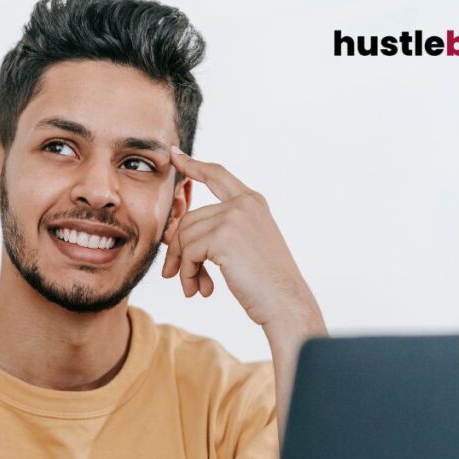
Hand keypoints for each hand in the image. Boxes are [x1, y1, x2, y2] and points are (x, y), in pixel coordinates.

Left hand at [162, 147, 318, 328]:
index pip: (217, 175)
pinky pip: (188, 252)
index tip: (175, 156)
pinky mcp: (223, 236)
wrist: (285, 302)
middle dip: (179, 251)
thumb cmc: (265, 283)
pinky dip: (188, 274)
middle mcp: (244, 204)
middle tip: (177, 277)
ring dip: (184, 267)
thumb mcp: (243, 248)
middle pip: (189, 219)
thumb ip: (216, 232)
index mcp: (252, 202)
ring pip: (185, 237)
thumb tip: (173, 232)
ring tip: (193, 288)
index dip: (194, 166)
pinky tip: (199, 290)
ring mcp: (234, 217)